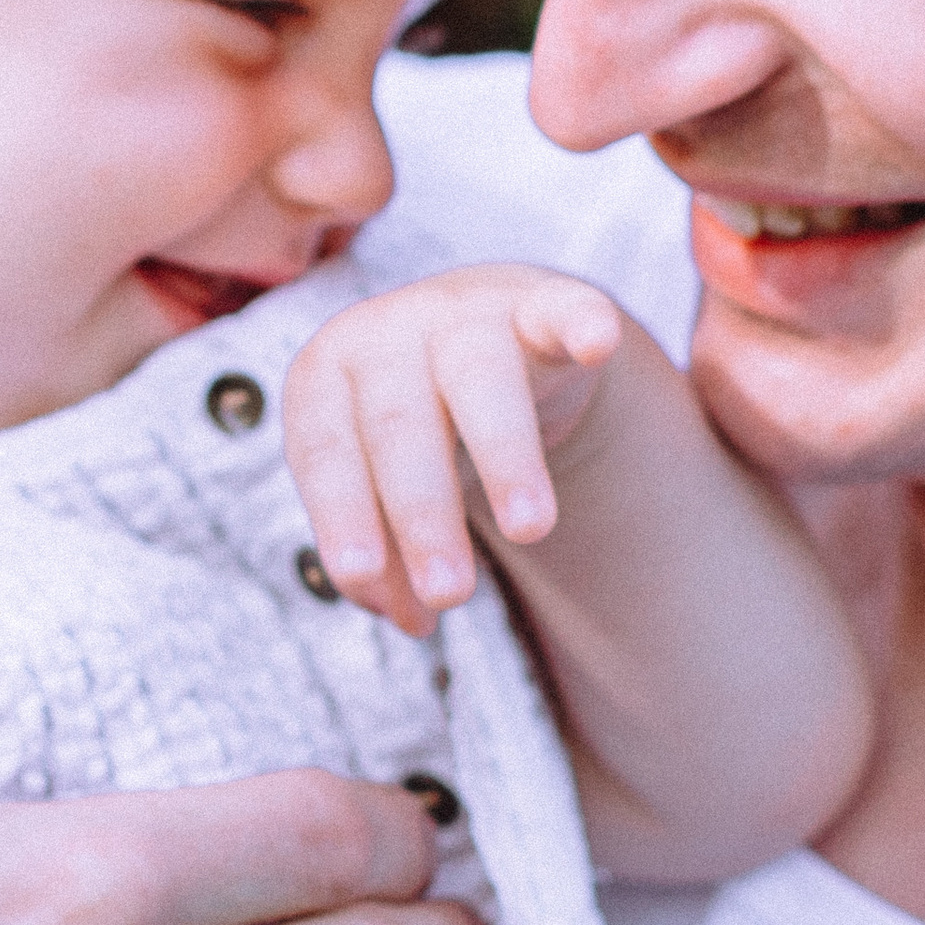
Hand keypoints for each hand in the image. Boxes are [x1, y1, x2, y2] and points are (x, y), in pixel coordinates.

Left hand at [284, 265, 626, 636]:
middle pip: (400, 425)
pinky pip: (562, 308)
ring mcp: (465, 313)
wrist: (484, 335)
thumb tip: (411, 620)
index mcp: (326, 376)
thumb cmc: (416, 430)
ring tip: (527, 531)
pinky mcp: (541, 303)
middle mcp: (387, 334)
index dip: (341, 513)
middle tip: (449, 592)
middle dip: (422, 513)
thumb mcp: (381, 491)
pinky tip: (598, 344)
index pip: (326, 451)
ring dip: (504, 456)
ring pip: (480, 379)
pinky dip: (581, 322)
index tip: (361, 576)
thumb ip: (385, 557)